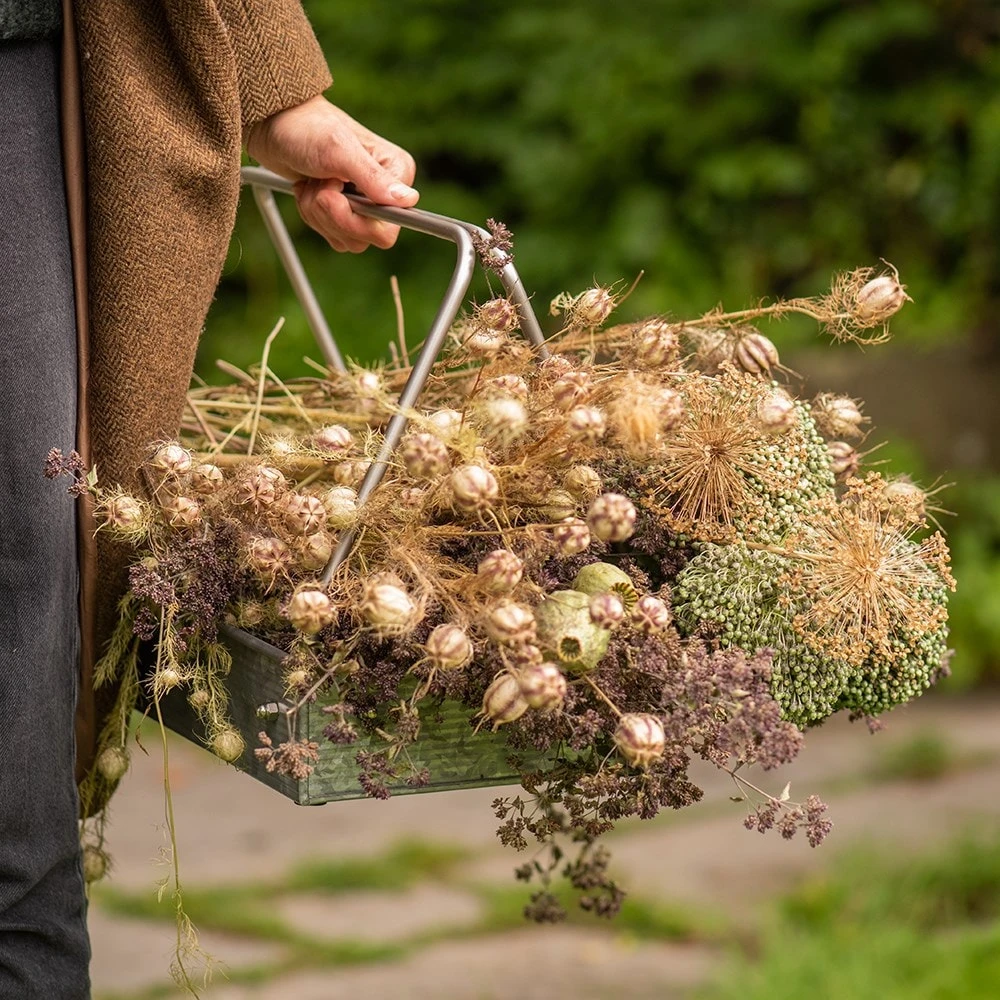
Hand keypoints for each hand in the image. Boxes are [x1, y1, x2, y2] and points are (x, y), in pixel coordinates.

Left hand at [246, 96, 418, 252]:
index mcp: (397, 172)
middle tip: (320, 185)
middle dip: (333, 215)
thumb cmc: (307, 128)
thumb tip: (408, 200)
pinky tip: (309, 190)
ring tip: (313, 182)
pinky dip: (312, 216)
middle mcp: (385, 192)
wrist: (275, 124)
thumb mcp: (339, 149)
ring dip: (319, 214)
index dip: (359, 221)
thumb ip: (373, 177)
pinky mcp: (343, 213)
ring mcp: (364, 205)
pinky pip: (332, 236)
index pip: (390, 225)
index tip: (336, 195)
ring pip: (346, 239)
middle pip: (366, 237)